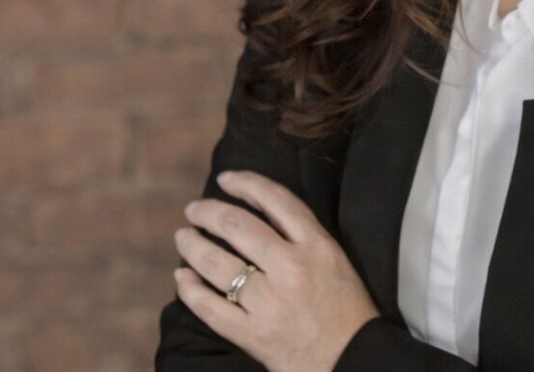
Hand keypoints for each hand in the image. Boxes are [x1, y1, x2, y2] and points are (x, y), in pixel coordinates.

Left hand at [173, 169, 381, 371]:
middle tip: (193, 210)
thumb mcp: (334, 259)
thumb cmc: (345, 308)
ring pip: (217, 264)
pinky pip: (210, 307)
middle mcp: (291, 268)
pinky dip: (190, 290)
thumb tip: (255, 211)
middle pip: (238, 227)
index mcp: (317, 245)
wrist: (351, 359)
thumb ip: (300, 235)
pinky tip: (182, 279)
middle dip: (208, 213)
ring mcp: (269, 303)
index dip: (245, 184)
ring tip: (184, 238)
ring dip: (192, 246)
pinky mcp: (252, 334)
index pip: (275, 200)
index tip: (225, 179)